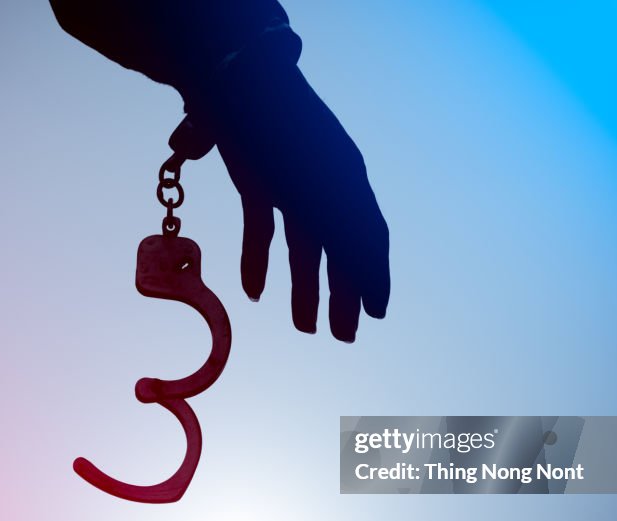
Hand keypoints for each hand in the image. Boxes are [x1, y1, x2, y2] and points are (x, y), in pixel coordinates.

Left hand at [188, 63, 389, 341]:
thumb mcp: (328, 194)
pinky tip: (253, 292)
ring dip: (301, 286)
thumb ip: (350, 235)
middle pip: (337, 249)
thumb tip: (371, 279)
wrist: (240, 90)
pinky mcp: (257, 182)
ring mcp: (291, 184)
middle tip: (341, 335)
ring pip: (301, 246)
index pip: (369, 239)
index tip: (376, 314)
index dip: (374, 278)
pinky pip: (262, 228)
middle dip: (340, 294)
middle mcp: (325, 187)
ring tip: (302, 326)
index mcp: (349, 186)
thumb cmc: (290, 138)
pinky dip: (258, 259)